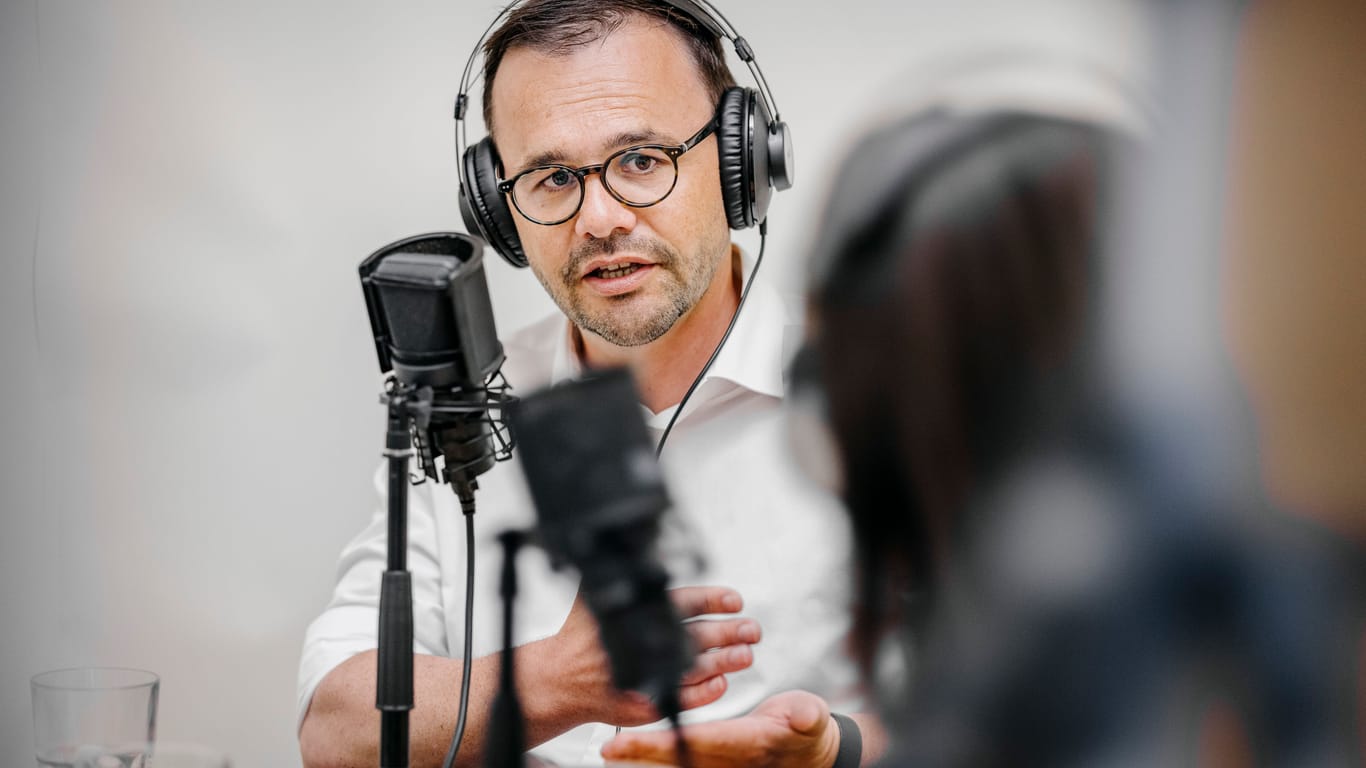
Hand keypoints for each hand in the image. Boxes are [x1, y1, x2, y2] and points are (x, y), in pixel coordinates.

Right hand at [541, 585, 760, 726]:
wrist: (557, 680)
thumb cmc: (582, 637)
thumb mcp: (594, 597)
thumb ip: (628, 580)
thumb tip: (657, 552)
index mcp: (634, 614)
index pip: (682, 601)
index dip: (713, 599)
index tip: (735, 600)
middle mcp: (641, 644)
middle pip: (695, 635)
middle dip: (728, 632)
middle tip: (751, 629)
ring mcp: (643, 676)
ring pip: (692, 667)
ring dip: (723, 661)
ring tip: (745, 656)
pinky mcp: (643, 703)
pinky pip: (681, 698)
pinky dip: (704, 692)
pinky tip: (720, 683)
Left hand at [600, 690, 840, 767]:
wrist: (811, 751)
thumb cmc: (808, 730)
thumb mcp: (813, 718)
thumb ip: (807, 716)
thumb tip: (804, 716)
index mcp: (748, 743)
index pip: (698, 743)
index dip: (663, 743)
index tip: (631, 741)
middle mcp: (730, 759)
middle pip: (678, 756)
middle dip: (643, 753)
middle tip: (609, 747)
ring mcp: (722, 763)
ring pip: (677, 760)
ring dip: (646, 756)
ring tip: (613, 749)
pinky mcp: (717, 758)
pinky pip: (684, 757)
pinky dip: (659, 754)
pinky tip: (635, 749)